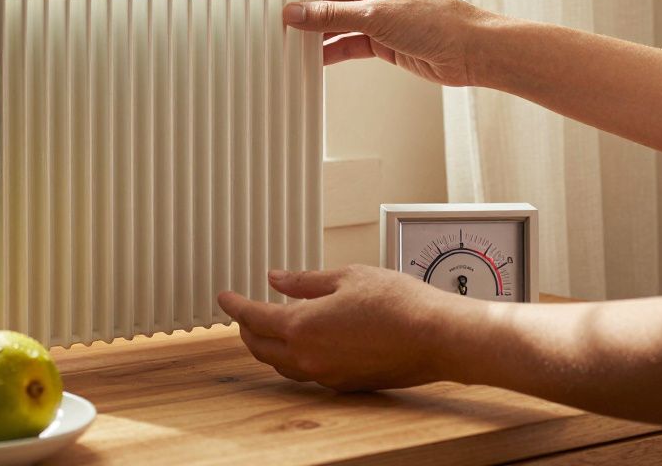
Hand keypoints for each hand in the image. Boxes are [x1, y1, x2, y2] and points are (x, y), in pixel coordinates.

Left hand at [217, 264, 464, 391]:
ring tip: (268, 327)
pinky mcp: (345, 384)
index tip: (224, 297)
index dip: (234, 305)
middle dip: (246, 328)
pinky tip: (304, 342)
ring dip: (268, 346)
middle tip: (242, 312)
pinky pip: (306, 373)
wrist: (437, 337)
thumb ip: (305, 281)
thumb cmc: (399, 303)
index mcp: (302, 327)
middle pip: (260, 347)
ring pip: (281, 365)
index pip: (253, 318)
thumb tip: (276, 279)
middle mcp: (309, 357)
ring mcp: (326, 375)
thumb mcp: (347, 277)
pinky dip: (294, 357)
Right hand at [246, 0, 497, 85]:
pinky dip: (328, 50)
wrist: (472, 51)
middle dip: (294, 2)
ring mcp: (375, 14)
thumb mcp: (377, 16)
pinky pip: (344, 41)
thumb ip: (331, 17)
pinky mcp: (380, 39)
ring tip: (282, 37)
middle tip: (264, 10)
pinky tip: (310, 58)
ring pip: (331, 19)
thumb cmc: (440, 21)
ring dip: (310, 29)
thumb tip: (294, 14)